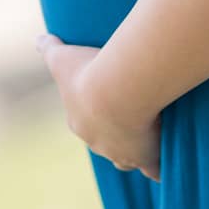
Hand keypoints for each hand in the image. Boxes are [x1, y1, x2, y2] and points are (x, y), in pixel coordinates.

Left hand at [35, 33, 161, 181]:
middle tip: (133, 117)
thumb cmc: (88, 71)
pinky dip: (160, 167)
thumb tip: (39, 38)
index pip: (85, 123)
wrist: (116, 91)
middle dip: (116, 135)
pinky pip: (154, 170)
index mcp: (79, 121)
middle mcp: (98, 143)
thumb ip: (50, 47)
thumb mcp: (62, 56)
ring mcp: (122, 154)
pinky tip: (168, 156)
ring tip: (153, 137)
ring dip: (138, 151)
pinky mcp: (145, 158)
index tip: (109, 102)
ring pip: (128, 160)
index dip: (96, 116)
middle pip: (106, 145)